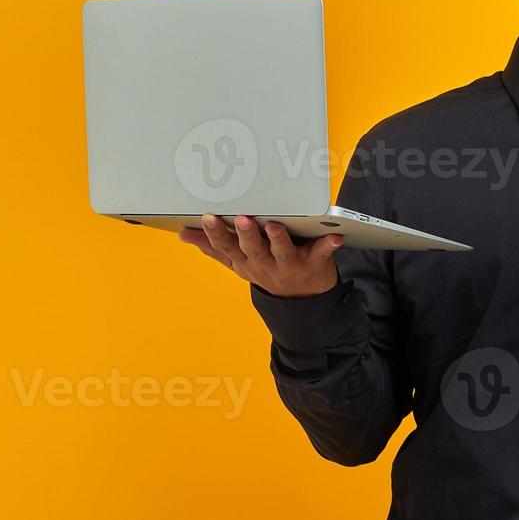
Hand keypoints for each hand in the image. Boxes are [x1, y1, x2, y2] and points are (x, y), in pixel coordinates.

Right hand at [180, 214, 343, 297]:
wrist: (301, 301)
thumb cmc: (267, 272)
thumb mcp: (237, 263)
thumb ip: (213, 248)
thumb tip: (184, 234)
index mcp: (245, 261)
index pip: (226, 248)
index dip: (216, 235)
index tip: (207, 217)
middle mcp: (265, 264)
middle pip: (253, 249)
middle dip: (246, 235)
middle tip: (241, 218)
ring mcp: (289, 265)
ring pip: (282, 252)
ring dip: (279, 239)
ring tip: (275, 226)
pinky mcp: (314, 263)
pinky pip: (322, 253)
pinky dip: (328, 246)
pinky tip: (334, 236)